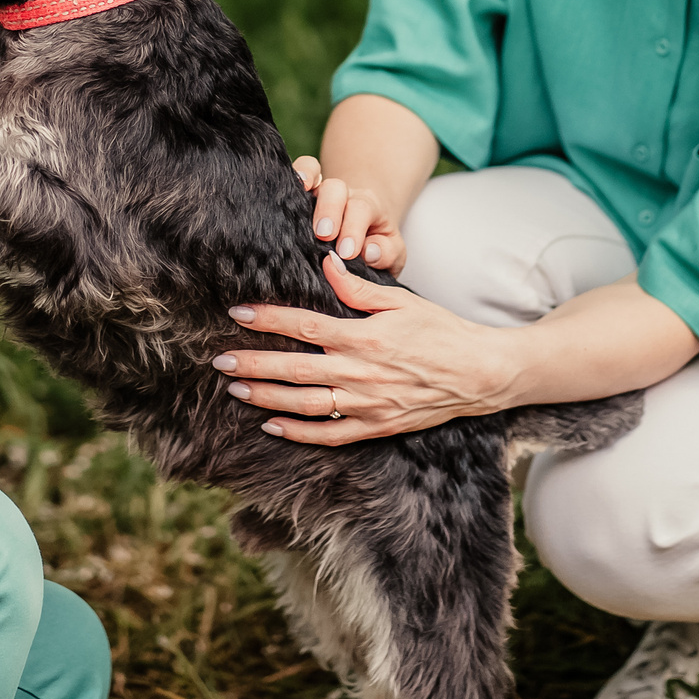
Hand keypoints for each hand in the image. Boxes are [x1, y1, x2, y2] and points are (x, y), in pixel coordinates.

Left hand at [213, 254, 514, 446]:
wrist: (479, 373)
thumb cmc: (441, 331)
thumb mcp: (402, 301)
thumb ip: (359, 288)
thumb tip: (325, 264)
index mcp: (365, 337)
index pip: (306, 326)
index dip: (269, 318)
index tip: (238, 312)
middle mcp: (361, 373)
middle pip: (295, 368)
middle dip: (254, 362)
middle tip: (219, 358)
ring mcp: (367, 404)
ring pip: (306, 404)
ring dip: (267, 396)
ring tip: (236, 387)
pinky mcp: (376, 426)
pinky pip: (330, 434)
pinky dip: (299, 432)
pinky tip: (272, 425)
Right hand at [293, 155, 406, 269]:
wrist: (363, 234)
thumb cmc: (376, 246)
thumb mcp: (391, 254)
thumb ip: (386, 253)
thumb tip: (369, 252)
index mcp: (368, 208)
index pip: (361, 211)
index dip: (353, 229)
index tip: (346, 253)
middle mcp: (343, 195)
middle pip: (336, 189)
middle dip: (329, 210)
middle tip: (324, 234)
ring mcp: (320, 192)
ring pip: (315, 176)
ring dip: (307, 186)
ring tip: (296, 207)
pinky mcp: (301, 194)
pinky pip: (299, 172)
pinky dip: (295, 173)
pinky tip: (285, 186)